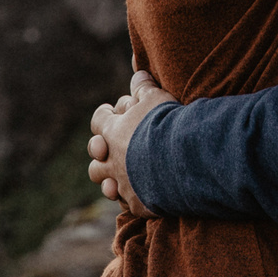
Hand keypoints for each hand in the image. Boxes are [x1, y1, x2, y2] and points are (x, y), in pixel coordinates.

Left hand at [87, 70, 172, 216]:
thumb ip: (144, 87)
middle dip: (102, 153)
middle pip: (96, 157)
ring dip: (110, 179)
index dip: (104, 116)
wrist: (181, 159)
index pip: (99, 121)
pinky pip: (128, 202)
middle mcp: (112, 159)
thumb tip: (137, 74)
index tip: (110, 113)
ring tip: (121, 176)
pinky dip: (133, 197)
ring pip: (104, 184)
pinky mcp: (137, 203)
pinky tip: (142, 193)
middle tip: (113, 149)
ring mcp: (122, 183)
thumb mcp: (157, 98)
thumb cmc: (167, 124)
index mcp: (113, 132)